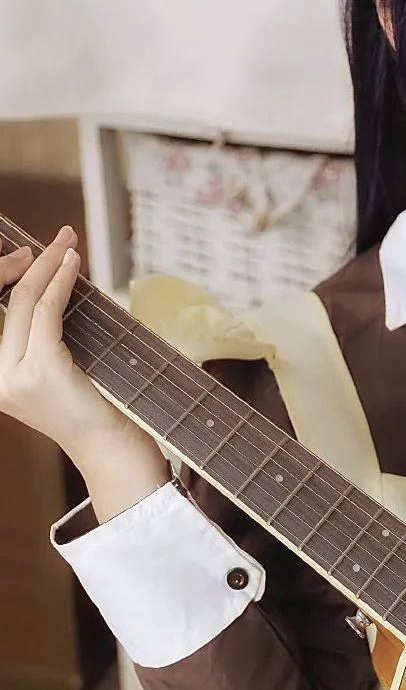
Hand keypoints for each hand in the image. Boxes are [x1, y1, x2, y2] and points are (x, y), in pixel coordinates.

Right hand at [0, 225, 132, 459]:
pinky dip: (61, 282)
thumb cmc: (95, 411)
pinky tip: (72, 265)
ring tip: (67, 243)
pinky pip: (47, 312)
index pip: (0, 314)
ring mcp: (16, 376)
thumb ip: (46, 339)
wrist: (111, 450)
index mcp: (0, 378)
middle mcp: (0, 378)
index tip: (32, 254)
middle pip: (9, 303)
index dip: (10, 276)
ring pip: (26, 302)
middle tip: (57, 239)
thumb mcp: (59, 372)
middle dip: (33, 263)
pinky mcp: (41, 370)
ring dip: (50, 266)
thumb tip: (52, 290)